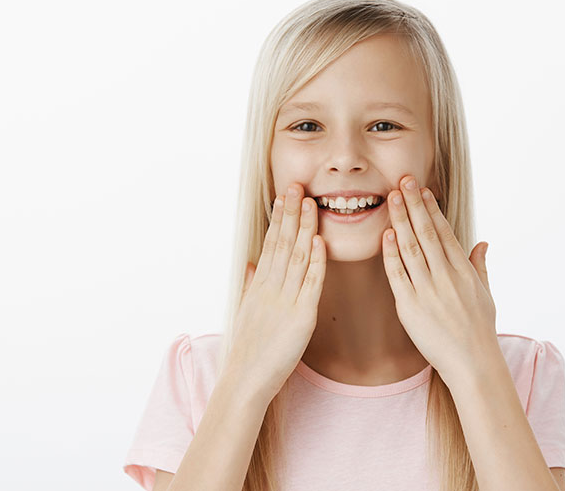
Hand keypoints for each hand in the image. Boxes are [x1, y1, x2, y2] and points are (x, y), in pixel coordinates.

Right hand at [226, 183, 325, 401]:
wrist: (246, 379)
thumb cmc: (248, 349)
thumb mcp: (246, 312)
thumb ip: (250, 286)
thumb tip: (251, 264)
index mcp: (259, 286)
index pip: (270, 244)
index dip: (279, 218)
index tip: (284, 196)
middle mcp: (270, 288)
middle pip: (282, 243)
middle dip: (290, 213)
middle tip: (297, 186)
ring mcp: (285, 301)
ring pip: (296, 257)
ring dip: (304, 228)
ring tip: (311, 203)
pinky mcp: (301, 317)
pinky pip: (310, 284)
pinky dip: (315, 261)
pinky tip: (319, 242)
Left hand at [381, 175, 497, 384]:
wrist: (472, 363)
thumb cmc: (479, 330)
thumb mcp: (486, 294)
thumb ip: (480, 266)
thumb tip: (482, 243)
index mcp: (463, 270)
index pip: (444, 231)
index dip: (431, 209)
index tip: (422, 190)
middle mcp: (445, 276)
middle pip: (426, 233)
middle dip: (413, 204)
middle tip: (403, 180)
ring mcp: (427, 290)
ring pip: (410, 248)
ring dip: (399, 220)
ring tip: (390, 198)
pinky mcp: (410, 306)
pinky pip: (398, 275)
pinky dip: (391, 254)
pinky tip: (386, 234)